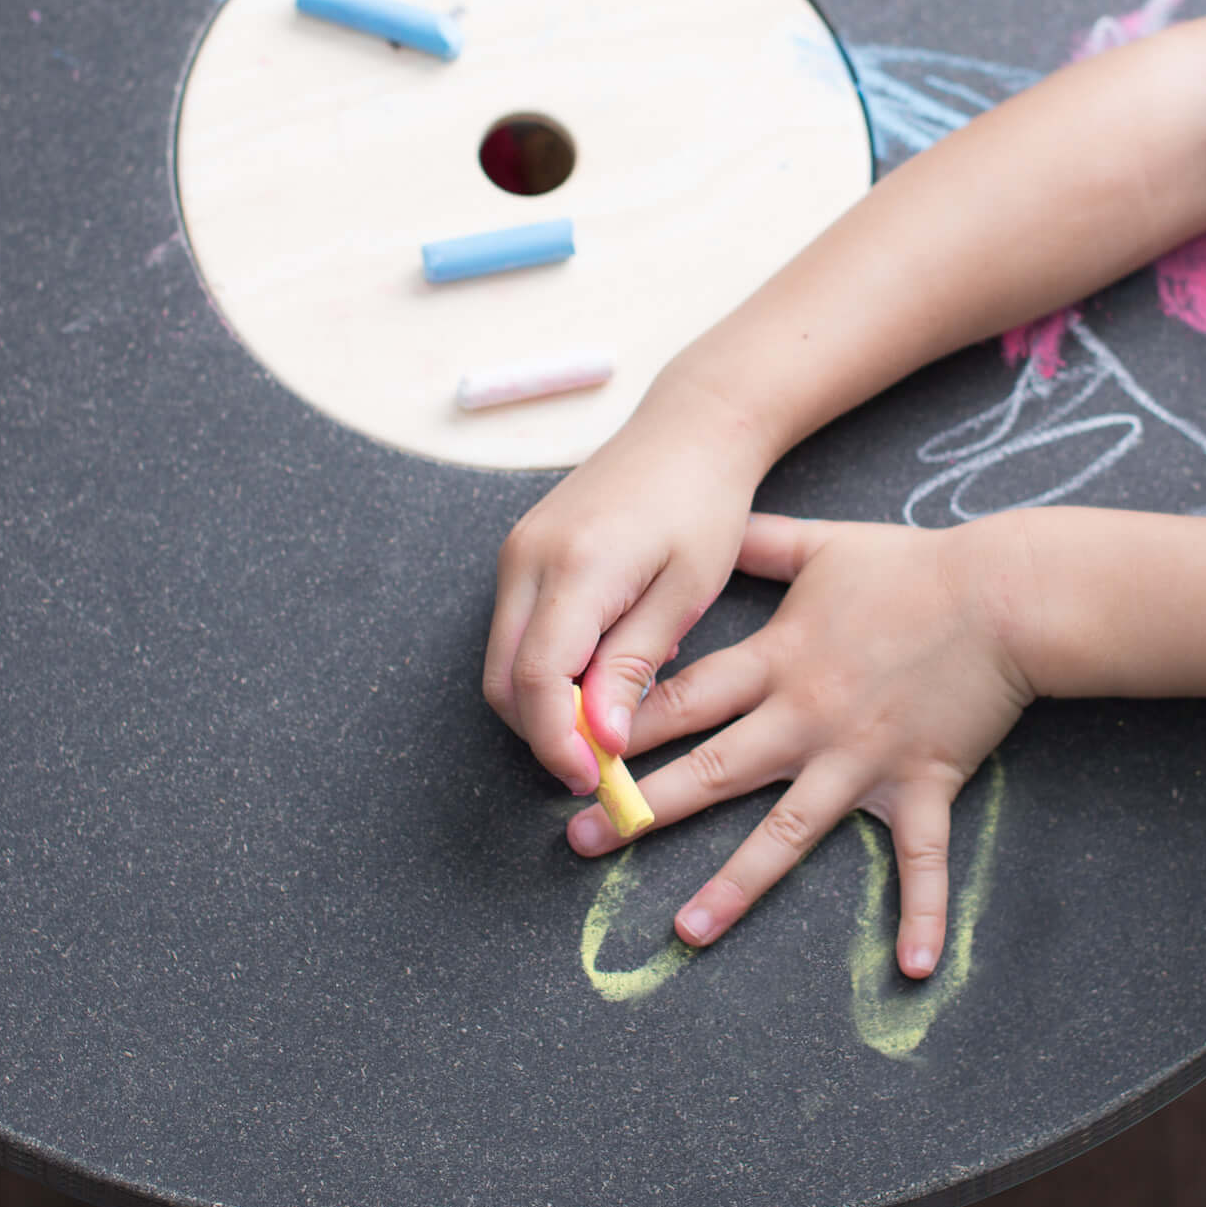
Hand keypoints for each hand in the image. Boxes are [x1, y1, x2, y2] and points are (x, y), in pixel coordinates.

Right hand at [482, 385, 774, 796]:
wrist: (690, 428)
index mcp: (575, 568)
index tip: (595, 778)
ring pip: (502, 660)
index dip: (558, 743)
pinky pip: (516, 629)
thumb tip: (602, 738)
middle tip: (602, 763)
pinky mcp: (521, 551)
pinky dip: (547, 666)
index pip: (536, 680)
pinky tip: (603, 663)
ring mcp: (516, 552)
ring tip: (612, 710)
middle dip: (544, 734)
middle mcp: (528, 558)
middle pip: (503, 680)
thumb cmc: (704, 504)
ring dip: (544, 703)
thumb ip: (635, 664)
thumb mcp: (686, 592)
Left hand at [568, 512, 1034, 977]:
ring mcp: (862, 759)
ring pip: (787, 832)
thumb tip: (711, 526)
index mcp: (778, 661)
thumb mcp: (822, 544)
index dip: (620, 725)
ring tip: (685, 931)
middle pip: (712, 770)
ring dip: (735, 886)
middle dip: (641, 807)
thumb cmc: (914, 567)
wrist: (1005, 594)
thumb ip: (759, 543)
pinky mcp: (922, 784)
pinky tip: (913, 967)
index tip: (567, 752)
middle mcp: (807, 718)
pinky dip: (922, 913)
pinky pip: (921, 860)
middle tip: (580, 842)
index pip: (681, 699)